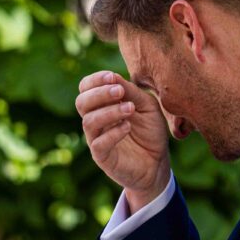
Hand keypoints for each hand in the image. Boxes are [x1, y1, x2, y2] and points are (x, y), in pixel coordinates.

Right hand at [76, 71, 169, 204]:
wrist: (158, 163)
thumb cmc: (150, 132)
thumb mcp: (146, 106)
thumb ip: (131, 92)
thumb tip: (114, 78)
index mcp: (102, 106)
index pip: (86, 89)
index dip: (94, 80)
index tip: (112, 76)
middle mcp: (96, 122)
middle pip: (81, 103)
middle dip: (99, 94)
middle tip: (119, 92)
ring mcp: (96, 140)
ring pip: (89, 122)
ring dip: (109, 112)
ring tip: (129, 109)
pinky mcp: (102, 158)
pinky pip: (98, 144)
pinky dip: (112, 133)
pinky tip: (128, 127)